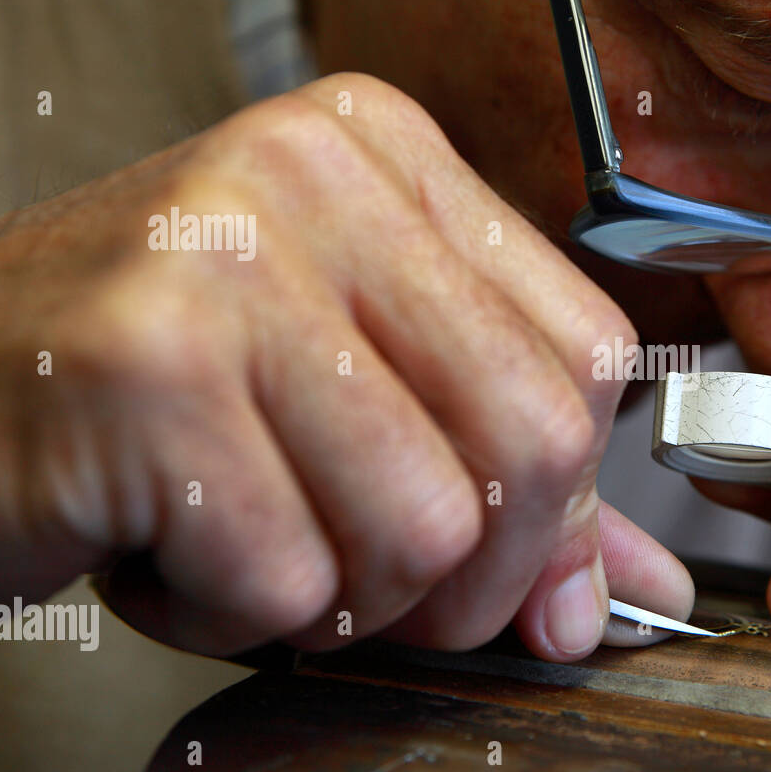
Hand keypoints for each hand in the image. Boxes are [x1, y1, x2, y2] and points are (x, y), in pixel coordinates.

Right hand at [0, 73, 691, 659]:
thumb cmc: (154, 385)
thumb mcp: (349, 390)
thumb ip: (507, 486)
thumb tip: (624, 603)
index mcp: (386, 155)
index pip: (588, 355)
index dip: (564, 500)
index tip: (507, 557)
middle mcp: (313, 177)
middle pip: (536, 436)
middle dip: (473, 576)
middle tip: (379, 583)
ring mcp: (227, 259)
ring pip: (426, 526)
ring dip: (344, 596)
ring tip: (250, 542)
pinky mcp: (147, 369)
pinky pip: (289, 581)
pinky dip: (232, 616)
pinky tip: (166, 552)